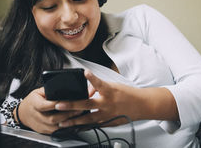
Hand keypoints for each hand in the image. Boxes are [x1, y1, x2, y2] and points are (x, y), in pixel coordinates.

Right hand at [16, 87, 85, 133]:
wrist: (23, 113)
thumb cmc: (32, 100)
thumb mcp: (38, 91)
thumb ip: (49, 89)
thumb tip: (61, 86)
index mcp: (34, 104)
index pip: (45, 105)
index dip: (56, 104)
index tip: (67, 101)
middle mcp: (37, 116)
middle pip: (52, 118)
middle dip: (66, 114)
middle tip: (78, 109)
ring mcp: (40, 125)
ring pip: (55, 127)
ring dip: (67, 121)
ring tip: (78, 115)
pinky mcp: (44, 131)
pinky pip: (55, 131)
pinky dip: (65, 127)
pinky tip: (72, 122)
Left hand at [54, 70, 177, 127]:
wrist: (142, 105)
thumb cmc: (127, 94)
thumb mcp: (113, 86)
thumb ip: (98, 88)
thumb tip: (87, 91)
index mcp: (110, 91)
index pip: (99, 83)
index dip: (92, 78)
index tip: (85, 72)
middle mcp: (108, 103)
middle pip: (87, 105)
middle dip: (71, 105)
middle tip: (59, 105)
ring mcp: (107, 115)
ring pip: (88, 119)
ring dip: (74, 120)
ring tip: (62, 122)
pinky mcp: (109, 123)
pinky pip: (94, 125)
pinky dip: (84, 126)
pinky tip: (74, 128)